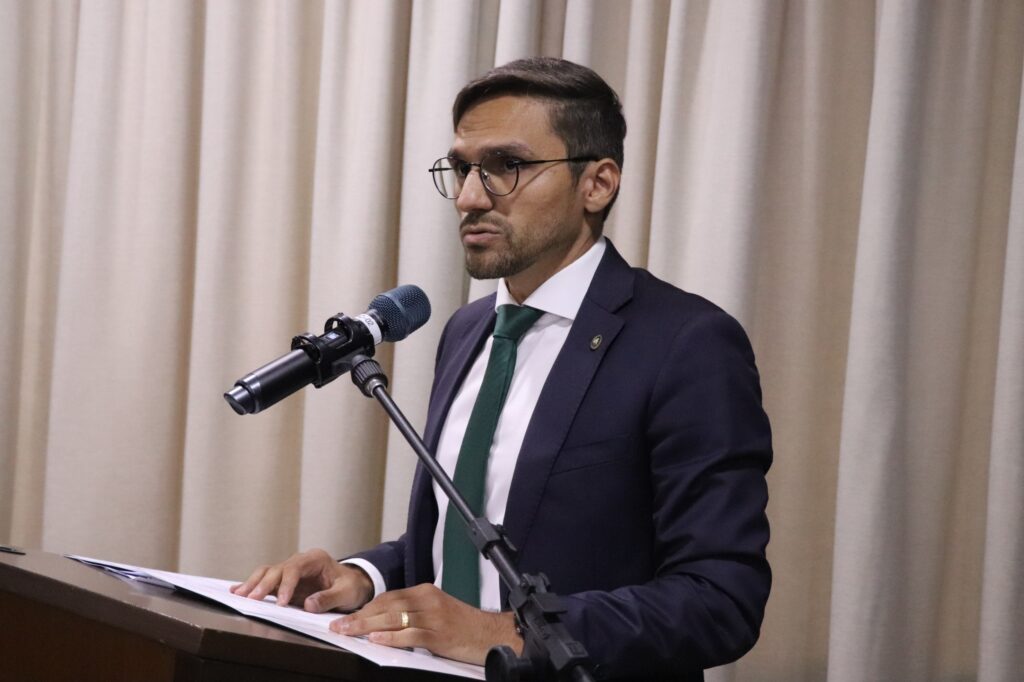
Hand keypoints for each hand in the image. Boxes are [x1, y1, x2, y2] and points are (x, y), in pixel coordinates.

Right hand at [230, 548, 372, 612]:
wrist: (353, 585)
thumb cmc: (351, 586)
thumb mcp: (346, 593)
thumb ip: (329, 598)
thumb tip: (308, 605)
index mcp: (316, 559)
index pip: (295, 568)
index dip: (286, 585)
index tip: (282, 602)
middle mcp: (300, 562)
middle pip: (277, 569)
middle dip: (263, 584)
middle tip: (252, 599)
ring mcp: (291, 571)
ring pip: (267, 573)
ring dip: (253, 584)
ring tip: (239, 596)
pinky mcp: (285, 582)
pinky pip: (266, 581)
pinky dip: (252, 585)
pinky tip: (237, 591)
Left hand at [330, 583, 522, 664]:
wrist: (492, 634)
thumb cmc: (465, 627)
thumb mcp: (437, 613)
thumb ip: (413, 615)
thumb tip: (384, 625)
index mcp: (426, 592)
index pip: (388, 597)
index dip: (365, 608)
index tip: (347, 616)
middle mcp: (428, 600)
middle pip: (386, 606)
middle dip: (359, 617)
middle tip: (338, 625)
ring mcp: (434, 616)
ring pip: (394, 619)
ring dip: (367, 627)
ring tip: (348, 633)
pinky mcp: (439, 634)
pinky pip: (411, 635)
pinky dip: (392, 638)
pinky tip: (377, 640)